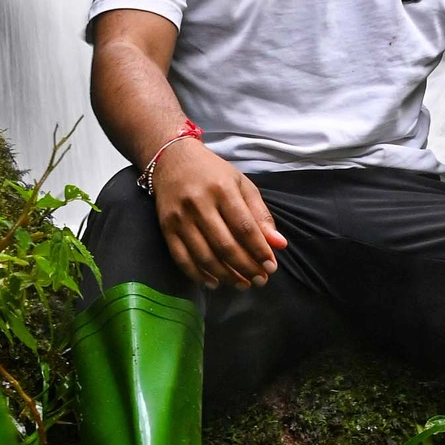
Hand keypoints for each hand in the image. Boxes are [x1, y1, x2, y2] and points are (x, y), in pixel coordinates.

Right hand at [152, 140, 286, 289]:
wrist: (171, 159)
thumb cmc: (212, 173)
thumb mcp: (241, 184)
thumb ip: (260, 214)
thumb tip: (279, 244)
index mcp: (222, 189)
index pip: (245, 227)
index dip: (259, 251)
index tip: (271, 267)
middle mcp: (199, 204)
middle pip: (225, 245)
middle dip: (245, 268)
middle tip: (259, 280)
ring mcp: (180, 217)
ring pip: (204, 256)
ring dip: (226, 276)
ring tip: (241, 284)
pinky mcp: (166, 228)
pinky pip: (182, 259)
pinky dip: (198, 275)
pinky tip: (214, 282)